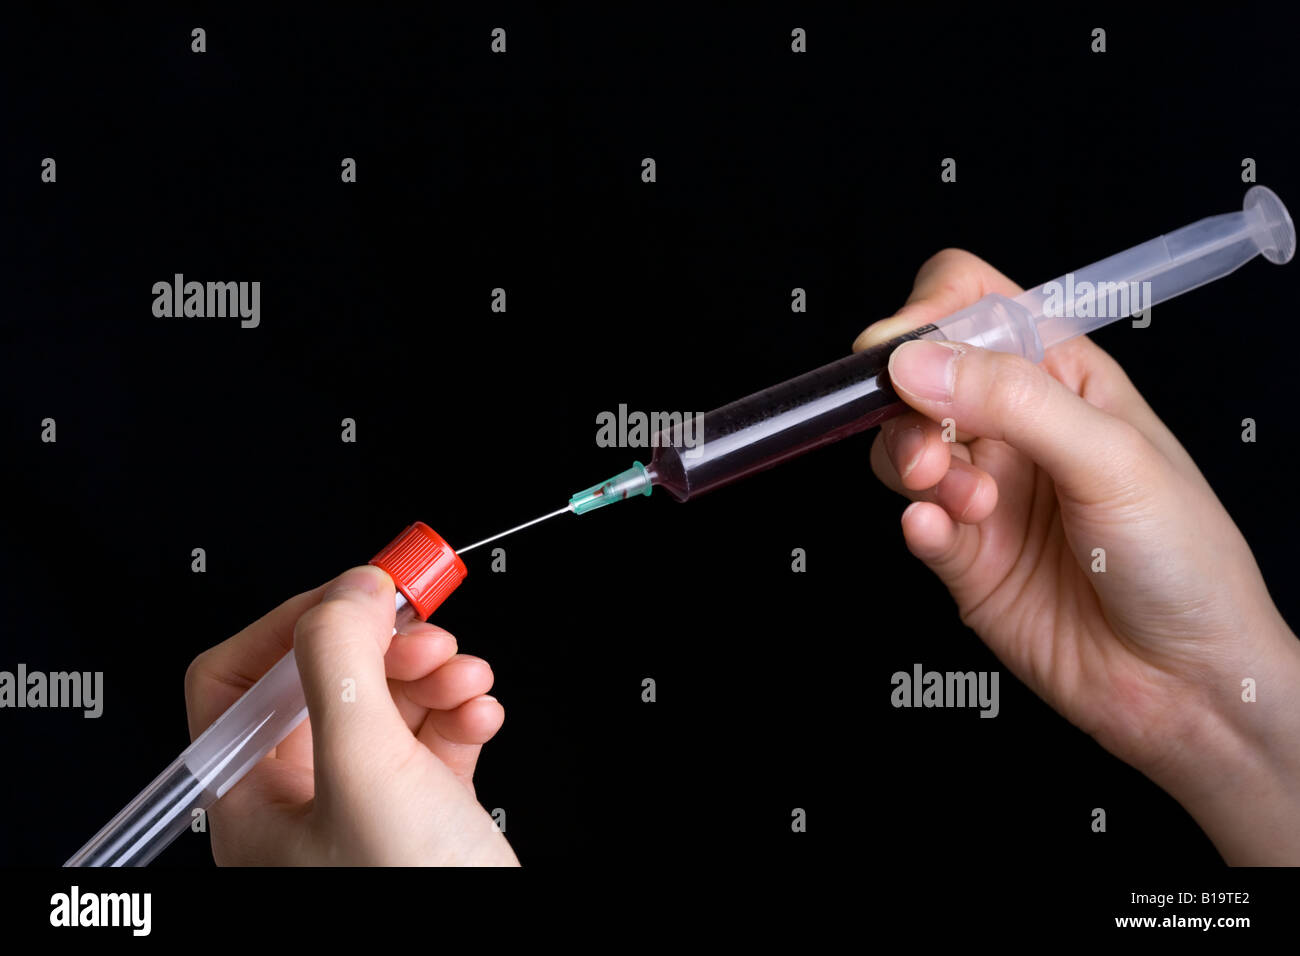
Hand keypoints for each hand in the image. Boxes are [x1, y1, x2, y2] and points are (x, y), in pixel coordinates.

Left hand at [184, 566, 518, 865]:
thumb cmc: (410, 895)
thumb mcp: (364, 771)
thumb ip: (340, 666)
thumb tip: (347, 590)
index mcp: (254, 794)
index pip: (239, 677)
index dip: (295, 623)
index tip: (356, 592)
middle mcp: (303, 795)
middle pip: (326, 678)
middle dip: (385, 646)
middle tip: (428, 629)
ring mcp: (365, 800)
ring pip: (388, 698)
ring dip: (434, 673)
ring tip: (466, 678)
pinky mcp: (423, 805)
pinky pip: (433, 731)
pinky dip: (461, 711)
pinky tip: (480, 716)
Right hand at [856, 249, 1299, 863]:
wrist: (1187, 684)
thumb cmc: (1187, 562)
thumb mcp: (1113, 459)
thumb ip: (1011, 400)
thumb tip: (917, 360)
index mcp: (1063, 379)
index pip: (975, 308)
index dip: (930, 316)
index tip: (901, 351)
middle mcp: (1017, 430)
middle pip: (921, 380)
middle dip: (909, 407)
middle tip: (929, 448)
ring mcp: (986, 493)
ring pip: (904, 449)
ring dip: (913, 466)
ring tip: (958, 501)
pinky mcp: (963, 556)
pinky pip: (913, 522)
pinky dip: (918, 525)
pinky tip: (942, 534)